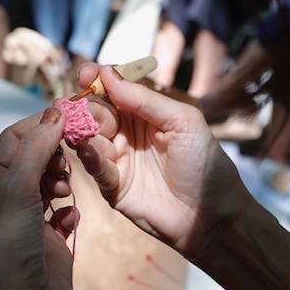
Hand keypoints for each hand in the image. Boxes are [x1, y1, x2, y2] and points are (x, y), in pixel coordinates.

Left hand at [0, 108, 76, 289]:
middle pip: (32, 157)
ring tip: (67, 190)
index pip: (13, 139)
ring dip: (62, 178)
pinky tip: (73, 215)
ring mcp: (27, 222)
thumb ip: (34, 153)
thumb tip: (53, 116)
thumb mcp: (17, 196)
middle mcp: (4, 201)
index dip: (40, 124)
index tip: (70, 115)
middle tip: (68, 161)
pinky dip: (71, 208)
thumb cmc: (12, 255)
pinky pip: (62, 212)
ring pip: (48, 182)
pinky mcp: (48, 242)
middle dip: (54, 152)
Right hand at [70, 64, 251, 260]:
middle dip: (84, 106)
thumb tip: (106, 74)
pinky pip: (95, 168)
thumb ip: (145, 99)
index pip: (112, 89)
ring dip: (82, 131)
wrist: (212, 215)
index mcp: (143, 112)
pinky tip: (88, 150)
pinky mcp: (112, 186)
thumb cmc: (204, 164)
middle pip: (94, 111)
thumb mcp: (182, 121)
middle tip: (77, 107)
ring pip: (88, 138)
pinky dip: (89, 157)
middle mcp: (126, 132)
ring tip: (82, 129)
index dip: (95, 79)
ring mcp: (117, 159)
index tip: (85, 75)